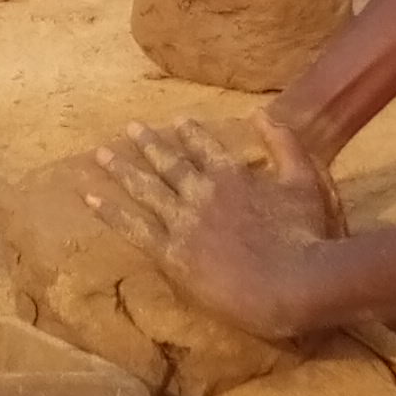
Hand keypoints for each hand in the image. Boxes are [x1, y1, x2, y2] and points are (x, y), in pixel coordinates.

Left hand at [86, 116, 338, 340]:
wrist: (292, 282)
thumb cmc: (305, 236)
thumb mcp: (305, 180)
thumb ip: (284, 144)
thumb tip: (262, 112)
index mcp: (233, 176)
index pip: (205, 147)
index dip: (190, 133)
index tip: (177, 120)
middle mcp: (202, 192)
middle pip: (168, 163)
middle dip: (148, 143)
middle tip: (129, 127)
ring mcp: (183, 222)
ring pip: (145, 189)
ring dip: (121, 170)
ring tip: (100, 154)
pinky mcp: (171, 253)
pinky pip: (133, 228)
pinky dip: (110, 212)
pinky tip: (90, 198)